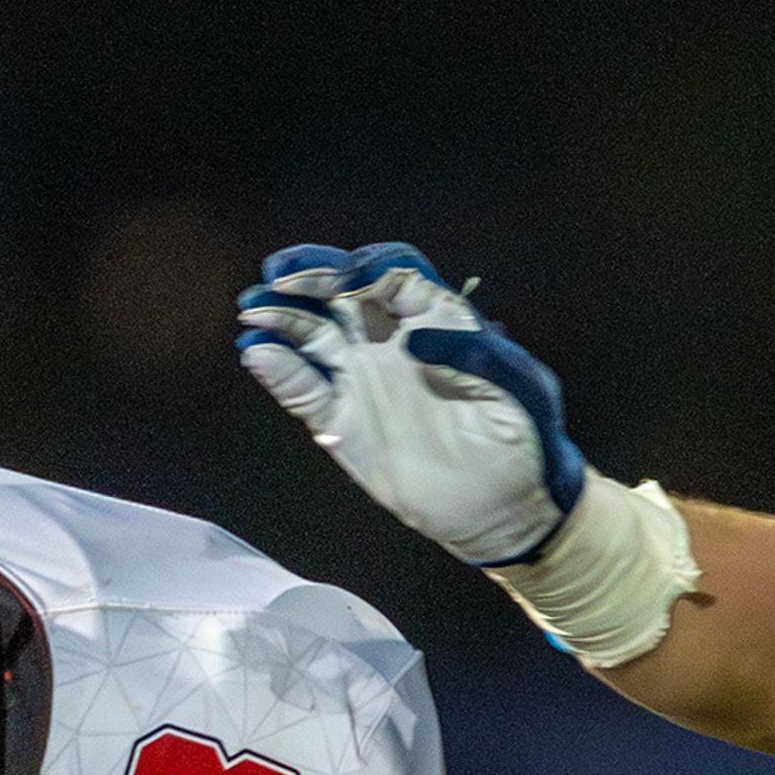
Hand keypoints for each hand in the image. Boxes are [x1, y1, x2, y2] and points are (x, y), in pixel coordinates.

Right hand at [236, 242, 589, 564]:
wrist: (503, 507)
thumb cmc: (522, 440)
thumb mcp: (518, 391)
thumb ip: (476, 354)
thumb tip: (416, 339)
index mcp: (438, 320)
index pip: (394, 275)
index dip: (368, 268)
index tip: (348, 277)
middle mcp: (392, 340)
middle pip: (342, 293)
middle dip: (309, 276)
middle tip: (277, 275)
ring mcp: (363, 379)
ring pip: (313, 333)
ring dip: (281, 316)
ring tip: (252, 311)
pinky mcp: (341, 422)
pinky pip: (303, 389)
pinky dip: (278, 370)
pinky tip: (257, 354)